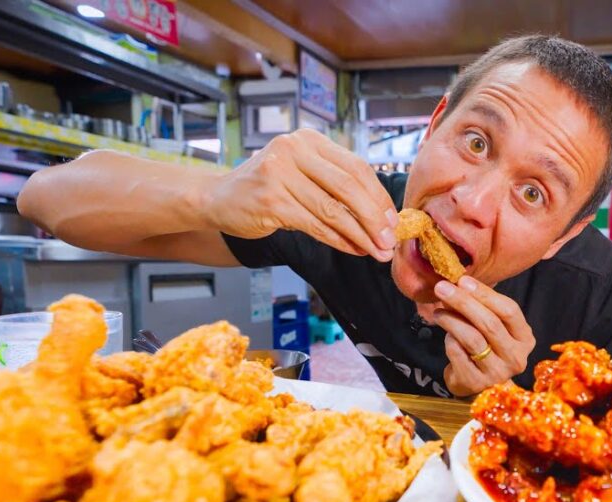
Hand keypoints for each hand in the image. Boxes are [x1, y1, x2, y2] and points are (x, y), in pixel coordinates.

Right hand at [198, 129, 398, 259]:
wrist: (217, 197)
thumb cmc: (267, 187)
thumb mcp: (301, 173)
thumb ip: (335, 184)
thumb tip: (381, 215)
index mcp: (308, 140)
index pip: (356, 167)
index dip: (379, 196)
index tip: (393, 220)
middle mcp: (293, 150)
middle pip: (349, 187)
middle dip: (374, 218)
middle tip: (389, 240)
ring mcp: (280, 174)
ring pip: (333, 210)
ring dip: (360, 235)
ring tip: (376, 251)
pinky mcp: (271, 201)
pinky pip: (315, 225)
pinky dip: (339, 240)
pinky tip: (354, 249)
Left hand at [432, 276, 535, 397]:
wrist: (476, 384)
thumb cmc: (486, 348)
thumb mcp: (490, 326)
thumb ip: (480, 307)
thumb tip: (456, 284)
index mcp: (525, 338)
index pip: (509, 311)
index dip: (485, 294)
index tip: (463, 281)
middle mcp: (516, 357)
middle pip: (490, 324)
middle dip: (464, 302)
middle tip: (442, 288)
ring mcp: (497, 373)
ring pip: (472, 338)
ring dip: (452, 320)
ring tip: (438, 312)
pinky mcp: (476, 382)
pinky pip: (457, 353)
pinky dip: (449, 339)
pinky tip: (446, 334)